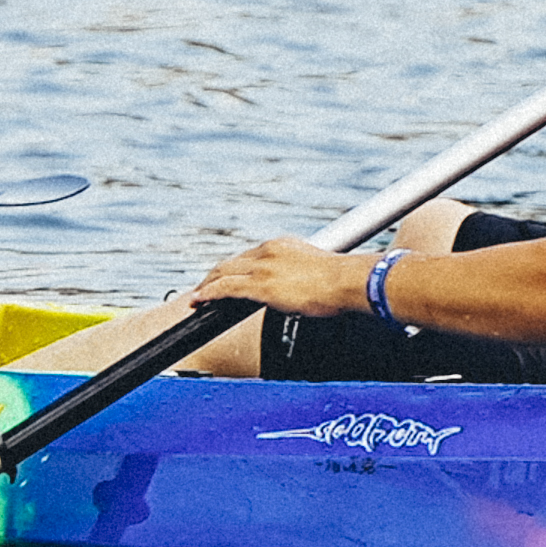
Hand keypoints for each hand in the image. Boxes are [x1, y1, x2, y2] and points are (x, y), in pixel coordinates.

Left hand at [195, 236, 369, 318]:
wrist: (349, 281)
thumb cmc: (343, 280)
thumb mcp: (319, 270)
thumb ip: (305, 275)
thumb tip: (307, 289)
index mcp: (282, 245)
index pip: (249, 257)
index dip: (234, 269)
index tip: (227, 279)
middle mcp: (269, 251)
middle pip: (232, 263)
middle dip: (215, 276)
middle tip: (204, 288)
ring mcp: (263, 266)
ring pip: (224, 273)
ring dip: (207, 286)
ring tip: (196, 297)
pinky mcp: (261, 284)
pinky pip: (226, 288)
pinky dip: (209, 294)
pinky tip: (199, 301)